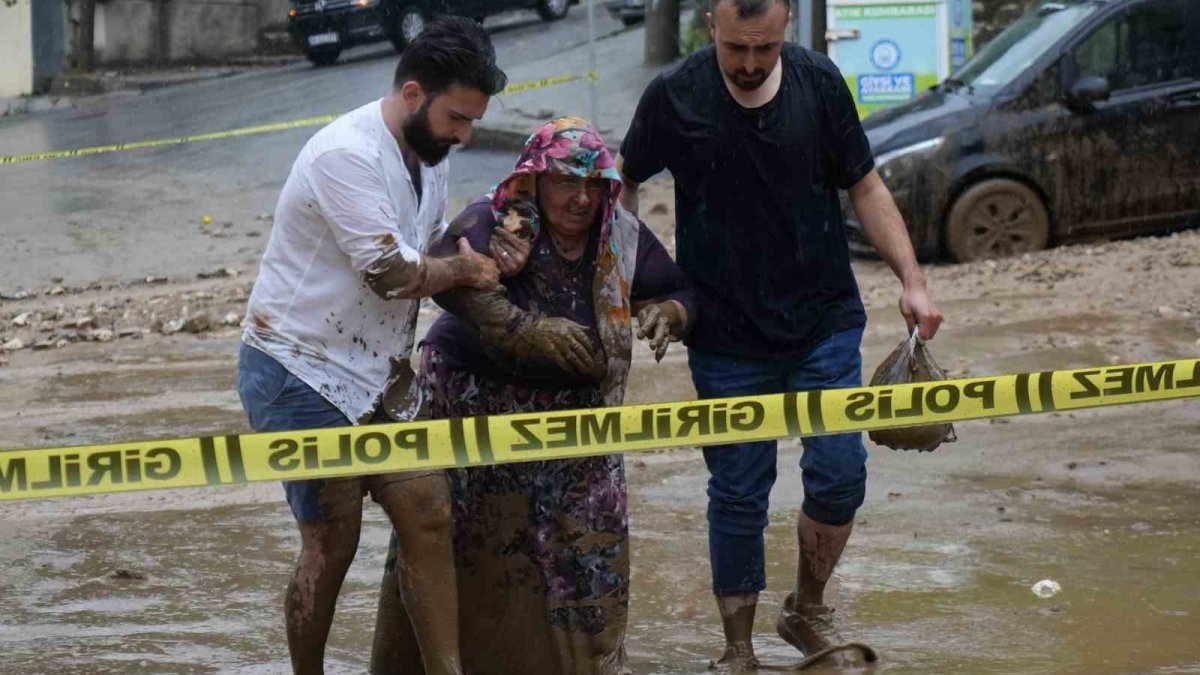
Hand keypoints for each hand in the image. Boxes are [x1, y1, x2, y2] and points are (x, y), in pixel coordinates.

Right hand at [455, 238, 503, 292]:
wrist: (462, 269)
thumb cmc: (464, 258)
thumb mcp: (464, 247)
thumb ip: (464, 242)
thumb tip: (460, 238)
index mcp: (491, 260)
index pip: (494, 264)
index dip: (490, 268)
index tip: (485, 270)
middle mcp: (495, 268)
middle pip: (497, 272)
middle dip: (493, 275)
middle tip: (487, 278)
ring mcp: (494, 278)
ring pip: (498, 280)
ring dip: (494, 282)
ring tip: (489, 285)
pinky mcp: (493, 286)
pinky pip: (501, 289)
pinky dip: (499, 289)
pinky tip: (496, 290)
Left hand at [489, 226, 530, 276]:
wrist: (518, 268)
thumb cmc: (520, 251)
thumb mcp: (525, 241)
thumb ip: (526, 230)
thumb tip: (524, 220)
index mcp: (525, 250)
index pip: (511, 238)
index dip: (503, 232)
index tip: (496, 228)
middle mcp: (520, 258)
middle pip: (504, 244)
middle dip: (497, 237)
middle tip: (493, 234)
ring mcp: (513, 265)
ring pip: (500, 250)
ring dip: (494, 243)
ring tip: (492, 239)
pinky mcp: (506, 270)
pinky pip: (496, 257)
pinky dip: (492, 250)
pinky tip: (491, 245)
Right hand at [491, 316, 606, 379]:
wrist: (529, 328)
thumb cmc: (547, 325)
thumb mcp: (563, 321)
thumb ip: (577, 325)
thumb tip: (589, 329)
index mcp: (571, 328)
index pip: (585, 339)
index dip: (590, 348)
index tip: (592, 354)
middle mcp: (567, 336)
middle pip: (581, 350)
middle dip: (587, 359)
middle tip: (591, 366)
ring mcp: (559, 344)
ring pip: (573, 357)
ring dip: (580, 365)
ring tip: (585, 371)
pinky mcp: (551, 351)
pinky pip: (562, 361)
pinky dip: (567, 367)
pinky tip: (571, 371)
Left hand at [636, 300, 686, 361]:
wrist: (668, 311)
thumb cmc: (651, 312)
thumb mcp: (644, 311)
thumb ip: (642, 320)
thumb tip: (644, 333)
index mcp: (655, 313)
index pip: (650, 321)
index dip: (645, 329)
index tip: (639, 337)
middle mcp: (662, 321)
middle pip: (660, 331)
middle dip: (657, 339)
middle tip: (652, 346)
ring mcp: (666, 329)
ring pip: (665, 338)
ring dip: (661, 347)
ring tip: (657, 355)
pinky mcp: (667, 336)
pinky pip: (665, 344)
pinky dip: (662, 351)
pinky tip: (658, 359)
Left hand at [899, 281, 942, 340]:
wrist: (916, 288)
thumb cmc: (909, 299)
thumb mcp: (906, 313)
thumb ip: (911, 326)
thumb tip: (913, 337)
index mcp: (927, 318)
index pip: (924, 336)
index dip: (916, 336)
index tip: (911, 329)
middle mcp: (935, 318)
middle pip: (929, 336)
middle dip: (921, 333)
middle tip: (914, 323)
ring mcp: (939, 317)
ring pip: (932, 332)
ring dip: (924, 330)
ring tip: (917, 319)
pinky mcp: (939, 315)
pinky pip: (934, 327)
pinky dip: (928, 326)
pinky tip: (922, 318)